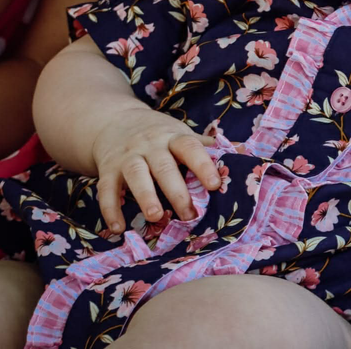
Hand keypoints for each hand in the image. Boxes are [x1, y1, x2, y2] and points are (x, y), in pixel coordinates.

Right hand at [91, 103, 221, 230]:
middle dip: (176, 190)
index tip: (215, 184)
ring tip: (157, 217)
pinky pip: (106, 189)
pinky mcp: (107, 169)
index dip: (203, 164)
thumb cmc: (158, 135)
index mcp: (172, 137)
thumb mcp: (181, 135)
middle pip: (163, 165)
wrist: (114, 120)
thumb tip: (245, 153)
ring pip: (135, 174)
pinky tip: (117, 229)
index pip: (190, 147)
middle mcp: (149, 145)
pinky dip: (110, 208)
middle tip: (190, 215)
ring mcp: (127, 156)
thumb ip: (207, 147)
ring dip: (146, 196)